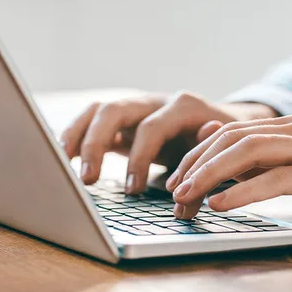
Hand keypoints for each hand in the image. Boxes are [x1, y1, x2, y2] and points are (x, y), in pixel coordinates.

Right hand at [59, 92, 277, 193]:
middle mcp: (155, 102)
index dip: (139, 159)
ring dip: (78, 135)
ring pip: (98, 110)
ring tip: (62, 162)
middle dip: (96, 143)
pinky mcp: (125, 121)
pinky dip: (76, 135)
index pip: (152, 127)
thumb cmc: (224, 145)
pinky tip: (62, 156)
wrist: (229, 125)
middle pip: (115, 110)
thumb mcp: (223, 156)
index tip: (132, 190)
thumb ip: (206, 170)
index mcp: (183, 107)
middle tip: (88, 179)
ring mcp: (137, 109)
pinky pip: (93, 121)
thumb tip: (190, 188)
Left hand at [167, 112, 291, 225]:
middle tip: (170, 191)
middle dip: (195, 164)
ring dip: (209, 175)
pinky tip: (220, 204)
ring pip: (249, 152)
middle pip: (232, 139)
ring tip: (184, 196)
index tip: (175, 178)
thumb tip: (229, 157)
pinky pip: (278, 178)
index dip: (197, 154)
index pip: (232, 133)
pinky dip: (243, 191)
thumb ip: (276, 160)